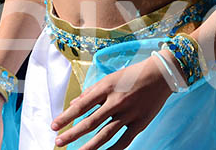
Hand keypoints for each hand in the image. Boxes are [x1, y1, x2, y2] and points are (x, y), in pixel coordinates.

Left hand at [52, 53, 173, 148]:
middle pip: (90, 123)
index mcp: (108, 88)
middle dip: (71, 134)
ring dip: (88, 146)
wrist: (162, 74)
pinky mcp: (140, 122)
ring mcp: (129, 113)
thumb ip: (92, 92)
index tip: (53, 126)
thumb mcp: (111, 78)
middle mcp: (117, 101)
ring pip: (104, 135)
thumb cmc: (134, 74)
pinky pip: (124, 141)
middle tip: (58, 142)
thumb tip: (73, 104)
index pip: (81, 106)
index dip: (66, 117)